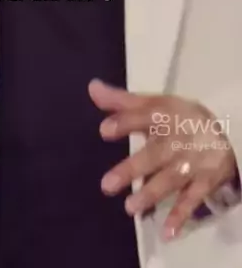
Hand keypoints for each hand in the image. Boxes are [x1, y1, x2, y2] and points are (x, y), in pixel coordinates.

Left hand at [89, 79, 237, 239]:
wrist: (226, 133)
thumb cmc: (178, 119)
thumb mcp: (154, 104)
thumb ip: (121, 101)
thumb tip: (92, 87)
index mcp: (163, 116)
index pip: (143, 117)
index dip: (125, 123)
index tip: (104, 131)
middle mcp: (176, 140)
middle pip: (153, 155)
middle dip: (132, 169)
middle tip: (106, 185)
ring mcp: (190, 163)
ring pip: (169, 180)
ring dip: (150, 194)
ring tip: (129, 207)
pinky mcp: (203, 182)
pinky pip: (191, 200)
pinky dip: (180, 216)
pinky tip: (166, 232)